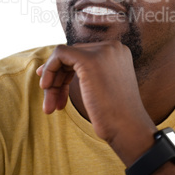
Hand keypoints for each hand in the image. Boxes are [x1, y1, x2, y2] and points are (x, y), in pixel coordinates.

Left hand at [37, 40, 156, 165]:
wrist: (128, 129)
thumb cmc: (116, 115)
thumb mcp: (105, 85)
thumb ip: (91, 72)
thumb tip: (60, 66)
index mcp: (118, 51)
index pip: (83, 53)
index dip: (65, 71)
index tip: (53, 89)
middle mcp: (112, 46)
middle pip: (72, 55)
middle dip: (58, 78)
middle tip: (51, 103)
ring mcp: (102, 51)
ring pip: (64, 55)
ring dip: (52, 79)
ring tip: (49, 107)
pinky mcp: (88, 59)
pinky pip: (59, 54)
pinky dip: (49, 69)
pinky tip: (46, 88)